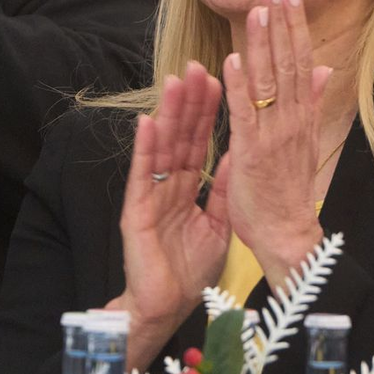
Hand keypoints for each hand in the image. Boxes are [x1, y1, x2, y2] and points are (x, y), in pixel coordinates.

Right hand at [112, 61, 230, 369]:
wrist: (166, 306)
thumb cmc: (189, 270)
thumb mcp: (217, 225)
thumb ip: (223, 190)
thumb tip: (237, 157)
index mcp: (188, 187)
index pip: (199, 141)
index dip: (207, 112)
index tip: (217, 80)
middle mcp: (168, 183)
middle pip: (181, 135)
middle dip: (189, 102)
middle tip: (196, 67)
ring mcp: (151, 192)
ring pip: (162, 146)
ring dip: (169, 113)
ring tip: (174, 81)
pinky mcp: (136, 208)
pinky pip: (142, 173)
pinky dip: (145, 147)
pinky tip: (148, 121)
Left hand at [221, 0, 331, 289]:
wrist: (287, 235)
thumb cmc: (288, 188)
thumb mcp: (306, 140)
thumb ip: (312, 102)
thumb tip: (324, 68)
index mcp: (301, 116)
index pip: (300, 62)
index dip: (294, 28)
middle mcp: (290, 120)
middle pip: (287, 64)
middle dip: (282, 26)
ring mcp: (272, 134)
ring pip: (268, 82)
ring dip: (263, 44)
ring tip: (259, 10)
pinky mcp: (250, 151)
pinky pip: (244, 113)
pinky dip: (239, 86)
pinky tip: (232, 59)